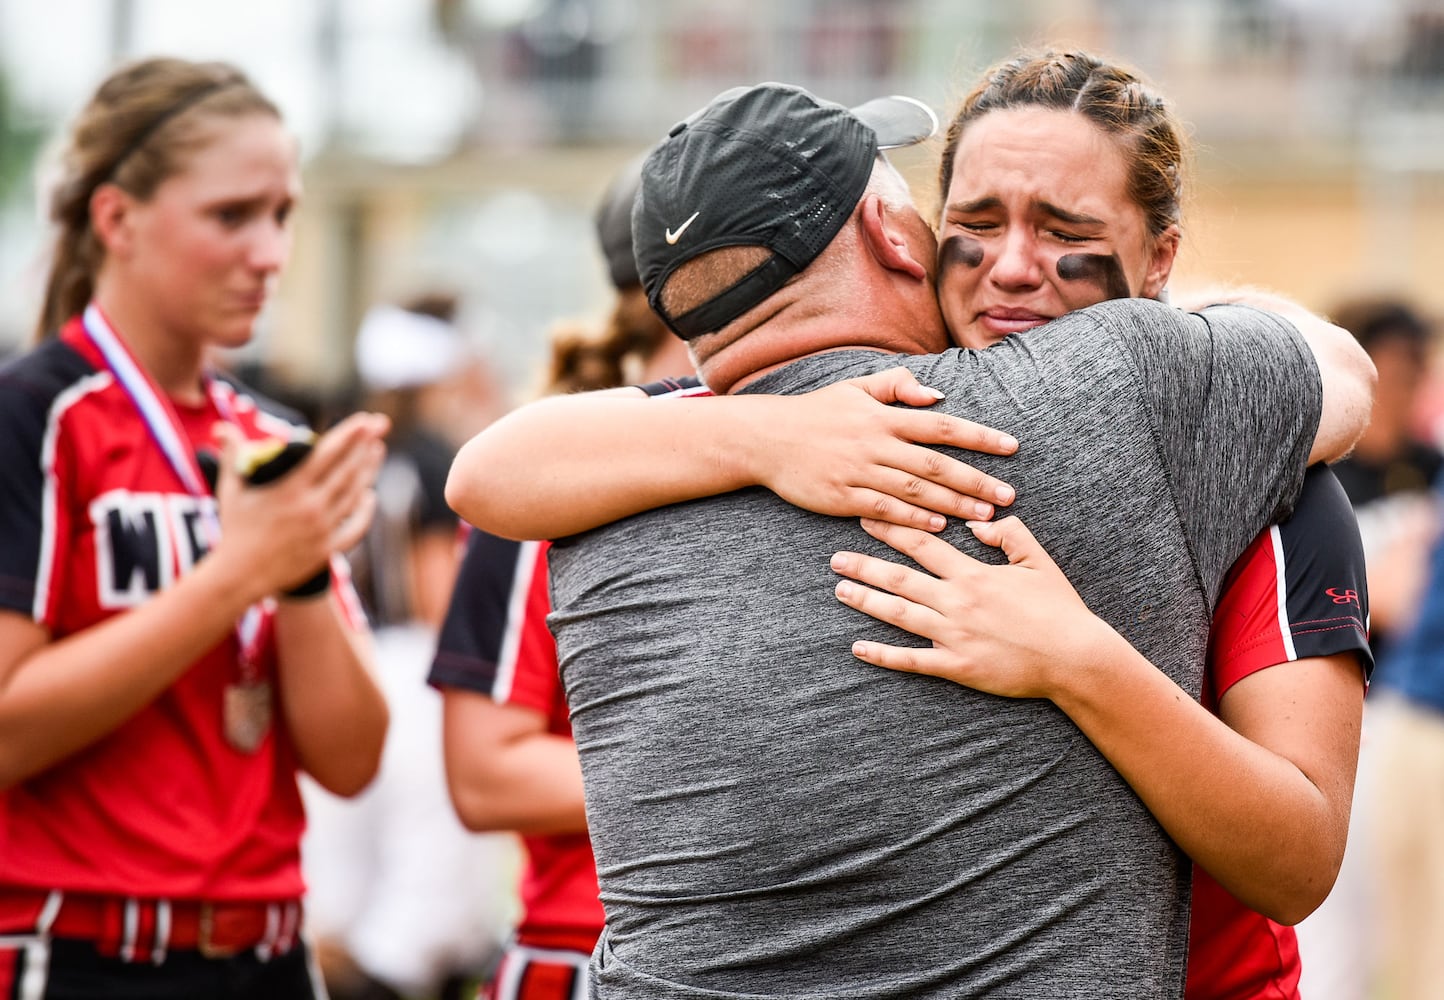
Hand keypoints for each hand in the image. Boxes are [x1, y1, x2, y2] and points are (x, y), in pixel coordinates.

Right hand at [213, 412, 388, 598]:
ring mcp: (322, 530)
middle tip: (381, 424)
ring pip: (354, 495)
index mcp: (290, 490)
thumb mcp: (230, 490)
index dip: (349, 435)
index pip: (326, 455)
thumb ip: (232, 456)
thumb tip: (222, 428)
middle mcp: (311, 508)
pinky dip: (365, 512)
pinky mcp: (327, 549)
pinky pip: (354, 527)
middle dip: (366, 445)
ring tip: (377, 449)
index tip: (365, 419)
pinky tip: (370, 496)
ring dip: (368, 470)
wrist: (239, 577)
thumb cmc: (234, 530)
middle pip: (347, 471)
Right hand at [750, 367, 1017, 531]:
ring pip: (915, 491)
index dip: (979, 437)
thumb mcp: (854, 388)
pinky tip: (939, 525)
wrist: (765, 438)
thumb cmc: (814, 413)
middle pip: (936, 464)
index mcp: (883, 417)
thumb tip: (936, 394)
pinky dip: (913, 518)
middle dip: (976, 480)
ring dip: (953, 504)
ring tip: (985, 515)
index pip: (942, 426)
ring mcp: (858, 472)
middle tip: (1008, 494)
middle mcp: (875, 444)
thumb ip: (896, 387)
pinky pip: (884, 510)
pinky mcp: (842, 497)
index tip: (1010, 447)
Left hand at [829, 515, 1122, 698]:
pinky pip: (912, 660)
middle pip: (901, 578)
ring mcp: (954, 635)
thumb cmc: (1060, 609)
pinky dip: (883, 655)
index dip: (892, 529)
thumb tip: (978, 524)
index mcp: (974, 574)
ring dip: (866, 601)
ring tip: (840, 591)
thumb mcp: (1039, 561)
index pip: (923, 545)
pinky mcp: (957, 666)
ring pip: (899, 614)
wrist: (1075, 657)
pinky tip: (858, 648)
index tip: (866, 518)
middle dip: (865, 565)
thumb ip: (1009, 535)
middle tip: (836, 557)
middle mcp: (957, 601)